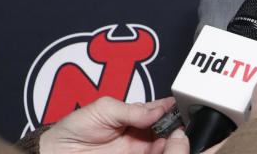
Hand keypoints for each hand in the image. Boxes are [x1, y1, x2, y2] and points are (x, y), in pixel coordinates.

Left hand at [39, 96, 185, 153]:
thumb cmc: (74, 129)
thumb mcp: (103, 109)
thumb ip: (132, 110)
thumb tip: (157, 110)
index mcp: (134, 115)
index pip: (160, 109)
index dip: (173, 108)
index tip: (183, 107)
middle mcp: (139, 133)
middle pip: (167, 128)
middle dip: (176, 126)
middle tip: (180, 126)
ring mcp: (137, 150)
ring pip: (163, 145)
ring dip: (170, 142)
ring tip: (173, 139)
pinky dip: (162, 152)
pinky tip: (163, 149)